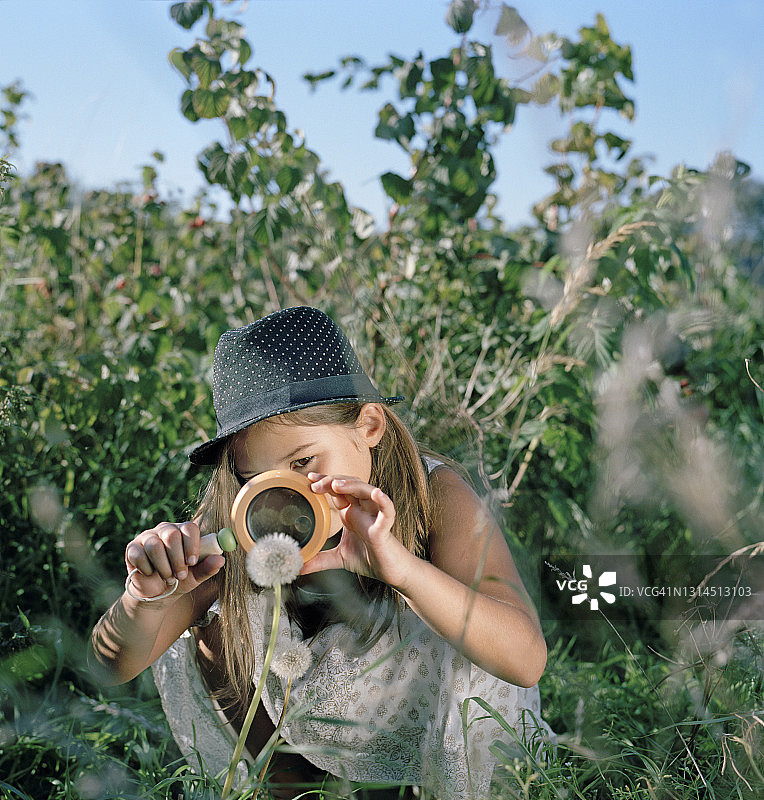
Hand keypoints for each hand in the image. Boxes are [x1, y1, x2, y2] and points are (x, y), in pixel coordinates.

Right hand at [124, 521, 223, 600]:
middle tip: (180, 575)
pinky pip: (139, 555)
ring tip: (168, 578)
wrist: (156, 594)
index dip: (192, 545)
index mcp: (182, 532)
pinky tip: (151, 574)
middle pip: (171, 535)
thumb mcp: (196, 576)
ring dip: (163, 566)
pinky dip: (147, 569)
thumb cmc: (179, 580)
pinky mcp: (132, 548)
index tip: (193, 562)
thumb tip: (221, 559)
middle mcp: (165, 530)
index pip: (189, 527)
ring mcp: (147, 537)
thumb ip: (208, 567)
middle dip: (177, 559)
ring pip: (155, 545)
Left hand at [301, 473, 414, 588]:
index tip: (308, 478)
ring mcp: (374, 517)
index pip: (337, 490)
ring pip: (366, 492)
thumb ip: (319, 560)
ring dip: (352, 485)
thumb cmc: (369, 558)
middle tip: (314, 483)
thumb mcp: (338, 558)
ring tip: (336, 484)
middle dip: (332, 480)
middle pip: (349, 486)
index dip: (324, 482)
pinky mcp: (384, 529)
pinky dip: (383, 501)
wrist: (389, 572)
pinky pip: (387, 511)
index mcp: (350, 513)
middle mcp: (362, 510)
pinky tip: (377, 494)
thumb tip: (299, 567)